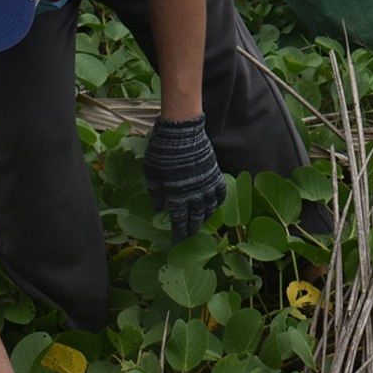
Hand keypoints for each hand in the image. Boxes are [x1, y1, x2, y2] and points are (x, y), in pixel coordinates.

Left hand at [144, 116, 227, 240]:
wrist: (182, 132)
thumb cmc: (162, 152)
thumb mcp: (152, 173)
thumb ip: (155, 192)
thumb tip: (158, 208)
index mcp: (177, 195)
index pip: (180, 220)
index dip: (179, 232)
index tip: (177, 240)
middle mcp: (194, 193)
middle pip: (196, 216)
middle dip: (192, 228)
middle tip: (190, 235)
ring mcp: (207, 184)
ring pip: (210, 207)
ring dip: (206, 216)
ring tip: (201, 221)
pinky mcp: (214, 174)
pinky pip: (221, 192)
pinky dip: (218, 201)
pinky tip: (215, 204)